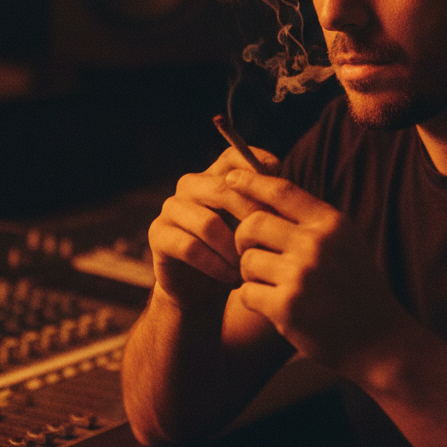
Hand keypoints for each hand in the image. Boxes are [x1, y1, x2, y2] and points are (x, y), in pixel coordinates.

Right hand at [147, 144, 280, 308]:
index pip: (233, 156)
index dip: (257, 165)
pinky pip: (191, 248)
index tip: (280, 188)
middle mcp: (190, 185)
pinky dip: (216, 265)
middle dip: (251, 216)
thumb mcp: (253, 228)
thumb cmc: (234, 254)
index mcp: (214, 176)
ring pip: (208, 223)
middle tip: (270, 240)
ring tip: (249, 267)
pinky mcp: (159, 235)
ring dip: (233, 249)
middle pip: (223, 188)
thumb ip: (265, 206)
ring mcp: (172, 208)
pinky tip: (231, 277)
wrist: (199, 290)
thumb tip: (288, 189)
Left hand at [227, 168, 408, 376]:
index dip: (251, 180)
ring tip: (271, 285)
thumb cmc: (356, 288)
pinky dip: (253, 300)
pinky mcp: (287, 307)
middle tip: (249, 252)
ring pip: (246, 260)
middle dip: (243, 237)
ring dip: (250, 274)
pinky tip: (272, 306)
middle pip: (253, 223)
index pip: (281, 190)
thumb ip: (310, 221)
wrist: (379, 341)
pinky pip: (246, 293)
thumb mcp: (344, 242)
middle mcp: (316, 244)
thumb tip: (263, 195)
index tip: (231, 178)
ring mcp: (301, 275)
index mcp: (330, 223)